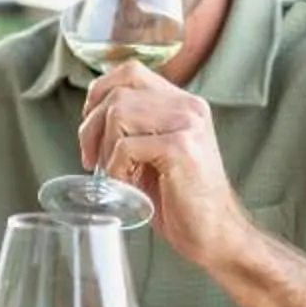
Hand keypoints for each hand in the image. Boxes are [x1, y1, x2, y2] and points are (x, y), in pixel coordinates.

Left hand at [77, 61, 250, 264]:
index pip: (130, 71)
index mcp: (183, 103)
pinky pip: (126, 146)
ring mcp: (187, 124)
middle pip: (119, 92)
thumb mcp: (154, 154)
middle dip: (92, 126)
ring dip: (104, 148)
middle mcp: (189, 106)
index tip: (90, 127)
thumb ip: (134, 128)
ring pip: (118, 113)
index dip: (100, 93)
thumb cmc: (181, 200)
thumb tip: (90, 118)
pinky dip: (116, 167)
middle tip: (92, 160)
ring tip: (114, 175)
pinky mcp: (181, 148)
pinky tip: (128, 185)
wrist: (216, 235)